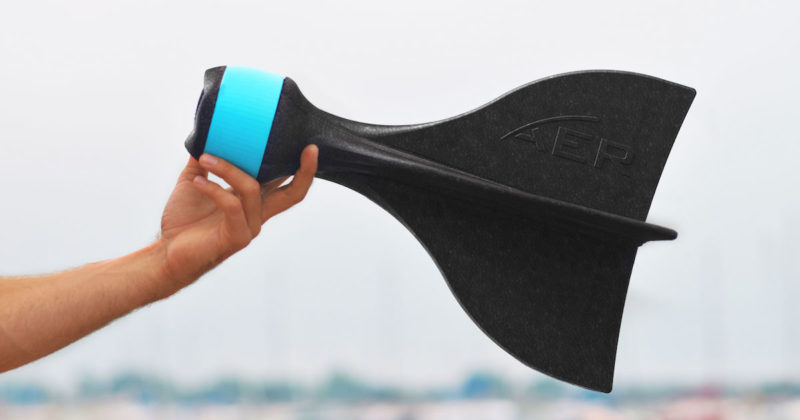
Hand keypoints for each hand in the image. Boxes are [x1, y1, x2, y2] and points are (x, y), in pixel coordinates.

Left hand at [156, 145, 317, 291]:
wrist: (166, 251)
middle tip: (307, 148)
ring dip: (229, 168)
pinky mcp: (235, 237)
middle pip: (294, 194)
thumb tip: (203, 133)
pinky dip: (214, 188)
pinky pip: (231, 205)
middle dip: (304, 171)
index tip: (310, 145)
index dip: (302, 167)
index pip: (287, 183)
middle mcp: (258, 214)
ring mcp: (249, 226)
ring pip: (252, 188)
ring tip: (206, 157)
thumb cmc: (183, 220)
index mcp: (254, 201)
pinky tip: (198, 181)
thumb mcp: (194, 181)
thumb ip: (204, 161)